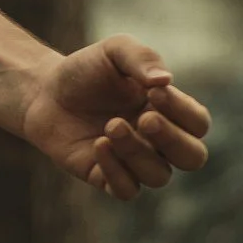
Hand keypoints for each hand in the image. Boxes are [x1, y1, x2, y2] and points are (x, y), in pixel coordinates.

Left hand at [20, 35, 211, 200]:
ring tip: (111, 125)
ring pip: (159, 176)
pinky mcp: (106, 177)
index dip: (182, 112)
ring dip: (137, 152)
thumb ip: (142, 57)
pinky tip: (98, 145)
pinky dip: (116, 172)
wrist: (44, 91)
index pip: (198, 124)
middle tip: (144, 119)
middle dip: (172, 140)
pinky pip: (127, 191)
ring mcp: (134, 162)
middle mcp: (158, 141)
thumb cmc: (86, 70)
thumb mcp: (115, 51)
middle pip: (193, 158)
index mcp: (169, 112)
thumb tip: (165, 80)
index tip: (153, 92)